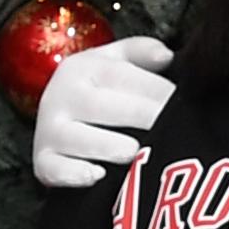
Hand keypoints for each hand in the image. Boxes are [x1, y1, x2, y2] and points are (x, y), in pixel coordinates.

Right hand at [32, 37, 175, 188]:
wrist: (55, 123)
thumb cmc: (97, 93)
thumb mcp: (114, 63)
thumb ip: (140, 52)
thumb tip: (166, 56)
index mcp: (81, 68)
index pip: (123, 76)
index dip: (158, 91)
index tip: (186, 105)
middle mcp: (61, 96)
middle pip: (105, 107)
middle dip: (143, 119)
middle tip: (174, 132)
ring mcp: (49, 131)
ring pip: (80, 139)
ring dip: (109, 146)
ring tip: (135, 152)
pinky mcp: (43, 163)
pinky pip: (55, 169)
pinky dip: (74, 174)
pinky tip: (98, 176)